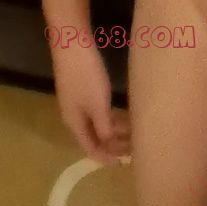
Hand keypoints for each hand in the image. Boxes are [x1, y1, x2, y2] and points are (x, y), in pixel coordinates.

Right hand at [53, 45, 129, 162]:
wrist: (72, 42)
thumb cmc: (86, 76)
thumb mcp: (98, 106)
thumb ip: (104, 129)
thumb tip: (109, 146)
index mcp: (75, 124)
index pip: (91, 150)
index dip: (106, 158)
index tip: (124, 164)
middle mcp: (75, 117)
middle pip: (95, 139)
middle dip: (114, 146)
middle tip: (134, 149)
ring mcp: (79, 104)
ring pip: (99, 126)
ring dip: (115, 132)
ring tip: (134, 134)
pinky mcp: (84, 92)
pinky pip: (100, 113)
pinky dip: (112, 119)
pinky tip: (126, 118)